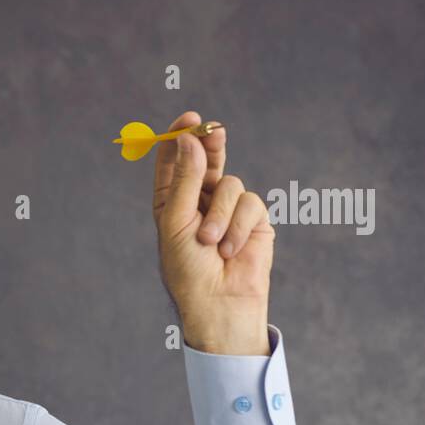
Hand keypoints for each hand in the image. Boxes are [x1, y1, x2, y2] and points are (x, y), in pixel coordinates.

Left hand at [152, 111, 272, 355]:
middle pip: (207, 160)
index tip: (189, 119)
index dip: (180, 138)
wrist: (218, 304)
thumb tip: (189, 140)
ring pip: (230, 183)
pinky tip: (230, 250)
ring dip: (220, 213)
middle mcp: (198, 201)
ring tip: (210, 243)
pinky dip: (238, 225)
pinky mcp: (253, 219)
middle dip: (211, 146)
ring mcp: (227, 209)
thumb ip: (185, 180)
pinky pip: (250, 202)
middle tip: (214, 130)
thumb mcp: (177, 223)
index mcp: (171, 202)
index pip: (174, 161)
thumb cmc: (188, 270)